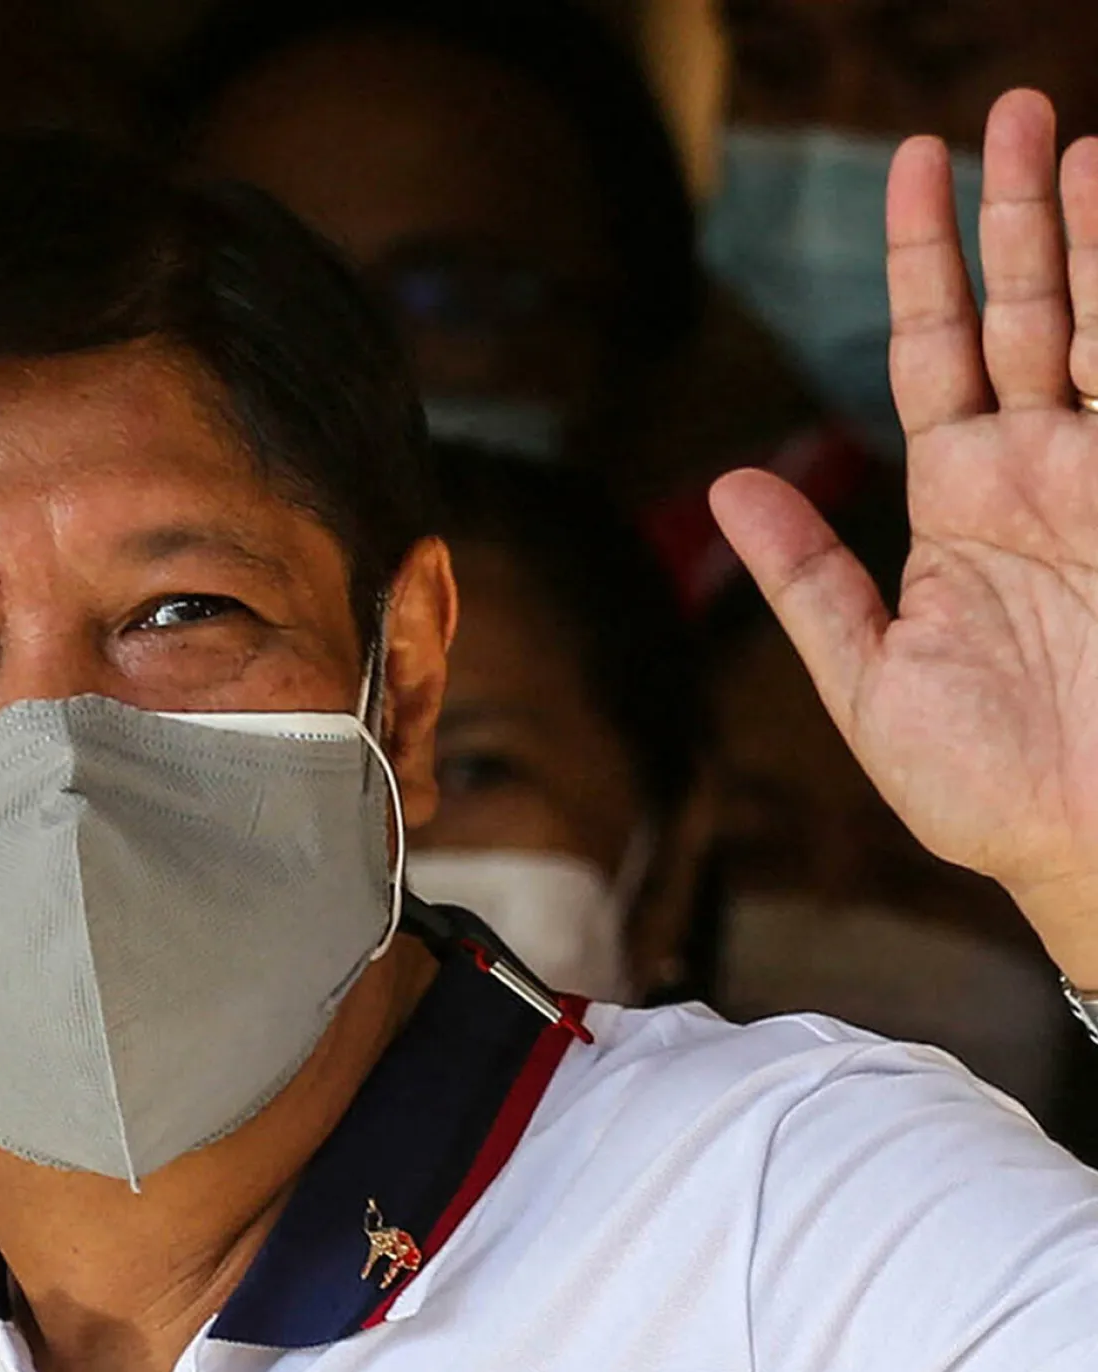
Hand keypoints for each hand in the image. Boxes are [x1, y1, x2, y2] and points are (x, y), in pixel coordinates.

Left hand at [711, 89, 1097, 982]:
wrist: (1088, 840)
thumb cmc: (986, 783)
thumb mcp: (867, 678)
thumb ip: (805, 579)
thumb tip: (728, 484)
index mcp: (958, 505)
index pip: (936, 352)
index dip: (926, 261)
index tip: (917, 166)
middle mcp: (1035, 472)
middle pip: (1023, 311)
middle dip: (1012, 215)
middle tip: (1006, 113)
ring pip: (1097, 319)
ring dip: (1085, 228)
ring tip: (1067, 133)